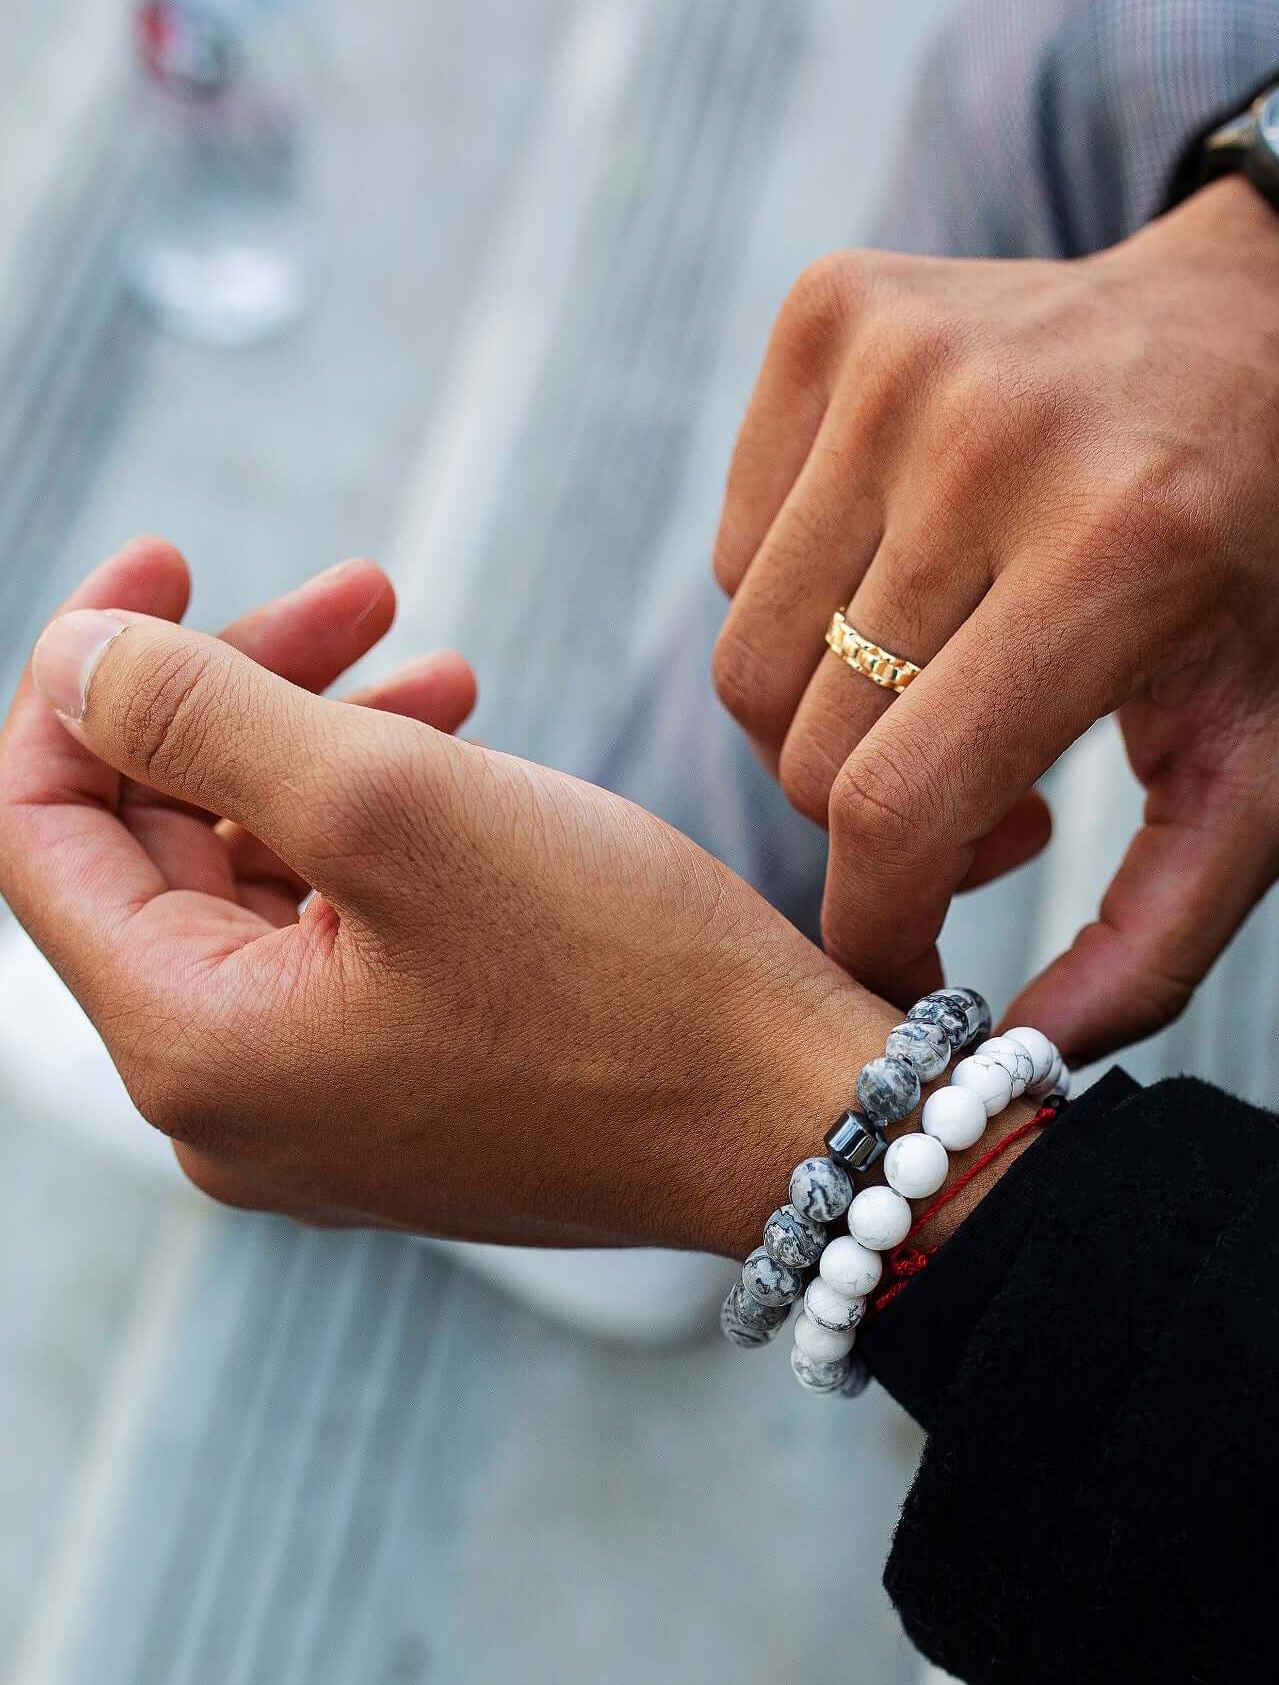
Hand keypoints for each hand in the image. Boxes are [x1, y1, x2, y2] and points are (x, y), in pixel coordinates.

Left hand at [0, 544, 892, 1254]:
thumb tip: (73, 658)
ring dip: (327, 757)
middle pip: (157, 852)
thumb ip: (202, 716)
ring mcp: (315, 1121)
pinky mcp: (400, 1111)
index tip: (174, 558)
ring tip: (449, 672)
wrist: (797, 1127)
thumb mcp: (399, 805)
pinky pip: (339, 950)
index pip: (40, 836)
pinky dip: (380, 846)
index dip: (83, 676)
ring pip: (259, 890)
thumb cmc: (625, 980)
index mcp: (192, 1049)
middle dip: (240, 699)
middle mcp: (227, 1110)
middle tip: (365, 592)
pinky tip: (470, 766)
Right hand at [711, 176, 1278, 1054]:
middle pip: (808, 745)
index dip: (875, 925)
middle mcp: (989, 440)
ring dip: (832, 723)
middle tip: (985, 803)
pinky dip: (806, 610)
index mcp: (1114, 559)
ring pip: (753, 660)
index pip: (896, 804)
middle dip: (871, 827)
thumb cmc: (1269, 578)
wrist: (1273, 328)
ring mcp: (896, 361)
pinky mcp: (831, 312)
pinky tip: (910, 586)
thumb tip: (1014, 1063)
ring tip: (952, 693)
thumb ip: (1160, 943)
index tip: (905, 963)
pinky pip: (738, 553)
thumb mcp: (1269, 775)